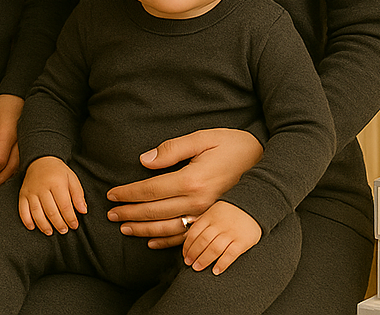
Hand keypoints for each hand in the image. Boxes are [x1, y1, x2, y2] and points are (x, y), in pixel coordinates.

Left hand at [0, 94, 23, 188]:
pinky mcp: (29, 147)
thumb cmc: (1, 109)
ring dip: (3, 179)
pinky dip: (12, 172)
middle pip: (8, 169)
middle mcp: (20, 142)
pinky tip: (4, 175)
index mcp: (7, 135)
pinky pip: (21, 164)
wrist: (19, 98)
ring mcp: (27, 145)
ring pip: (16, 169)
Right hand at [19, 156, 86, 234]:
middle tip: (64, 231)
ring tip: (50, 232)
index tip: (74, 226)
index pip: (64, 205)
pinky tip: (32, 227)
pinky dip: (27, 220)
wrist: (41, 160)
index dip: (70, 218)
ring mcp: (31, 191)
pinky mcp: (22, 194)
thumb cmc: (58, 172)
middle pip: (51, 211)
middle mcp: (42, 187)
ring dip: (44, 225)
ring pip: (36, 212)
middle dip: (58, 224)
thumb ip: (78, 195)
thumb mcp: (72, 179)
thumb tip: (83, 211)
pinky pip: (22, 210)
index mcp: (56, 183)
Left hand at [107, 128, 262, 247]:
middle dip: (130, 213)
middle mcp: (197, 202)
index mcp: (191, 179)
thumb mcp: (204, 138)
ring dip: (143, 230)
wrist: (268, 164)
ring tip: (125, 228)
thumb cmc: (233, 146)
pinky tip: (151, 242)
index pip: (150, 190)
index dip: (128, 193)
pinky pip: (185, 237)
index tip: (112, 195)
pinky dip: (166, 242)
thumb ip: (172, 148)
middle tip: (111, 214)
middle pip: (155, 211)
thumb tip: (144, 160)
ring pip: (167, 228)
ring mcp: (205, 215)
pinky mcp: (212, 221)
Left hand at [182, 201, 261, 273]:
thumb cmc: (231, 212)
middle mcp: (219, 225)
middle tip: (189, 263)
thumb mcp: (214, 211)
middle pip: (203, 241)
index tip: (185, 255)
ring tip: (198, 268)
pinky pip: (231, 254)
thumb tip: (186, 236)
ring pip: (214, 249)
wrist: (254, 207)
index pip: (194, 232)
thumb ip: (202, 222)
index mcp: (210, 217)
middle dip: (193, 254)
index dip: (188, 245)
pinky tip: (216, 270)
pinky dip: (222, 264)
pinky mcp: (242, 241)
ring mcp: (231, 233)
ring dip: (204, 260)